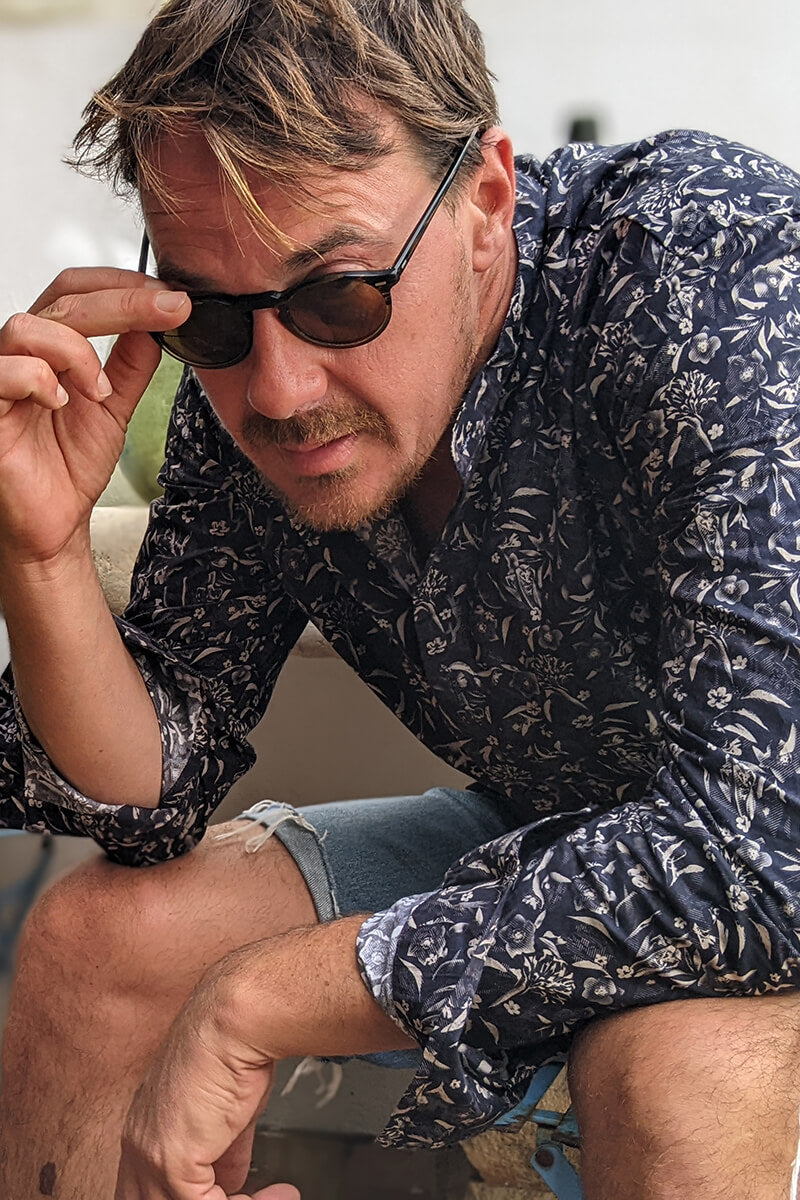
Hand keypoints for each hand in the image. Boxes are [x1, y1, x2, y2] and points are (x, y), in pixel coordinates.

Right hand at [0, 267, 189, 563]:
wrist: (54, 520)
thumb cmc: (70, 465)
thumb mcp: (115, 406)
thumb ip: (132, 363)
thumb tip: (159, 322)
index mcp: (50, 346)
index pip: (77, 290)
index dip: (123, 285)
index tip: (172, 299)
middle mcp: (21, 353)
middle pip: (64, 299)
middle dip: (124, 302)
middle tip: (169, 310)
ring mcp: (0, 376)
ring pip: (30, 326)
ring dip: (78, 352)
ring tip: (101, 391)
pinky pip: (6, 370)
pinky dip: (41, 380)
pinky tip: (61, 403)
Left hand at [114, 975, 294, 1199]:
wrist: (236, 1021)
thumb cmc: (234, 1046)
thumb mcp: (226, 1110)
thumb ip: (224, 1152)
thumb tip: (232, 1181)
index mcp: (146, 1126)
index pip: (145, 1188)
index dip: (184, 1197)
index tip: (232, 1194)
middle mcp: (139, 1142)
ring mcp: (150, 1154)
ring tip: (270, 1199)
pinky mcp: (171, 1160)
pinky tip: (273, 1195)